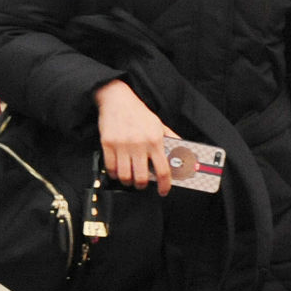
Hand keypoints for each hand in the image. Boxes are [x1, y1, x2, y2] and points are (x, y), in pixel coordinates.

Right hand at [94, 80, 172, 194]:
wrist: (117, 99)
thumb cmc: (139, 113)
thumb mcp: (159, 124)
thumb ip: (171, 140)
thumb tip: (183, 153)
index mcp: (155, 140)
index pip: (163, 170)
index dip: (164, 185)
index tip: (163, 191)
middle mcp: (139, 144)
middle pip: (142, 177)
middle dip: (142, 185)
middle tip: (142, 183)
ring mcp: (122, 145)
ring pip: (125, 176)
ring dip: (128, 181)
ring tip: (129, 178)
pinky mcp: (107, 144)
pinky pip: (110, 167)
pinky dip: (114, 174)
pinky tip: (118, 171)